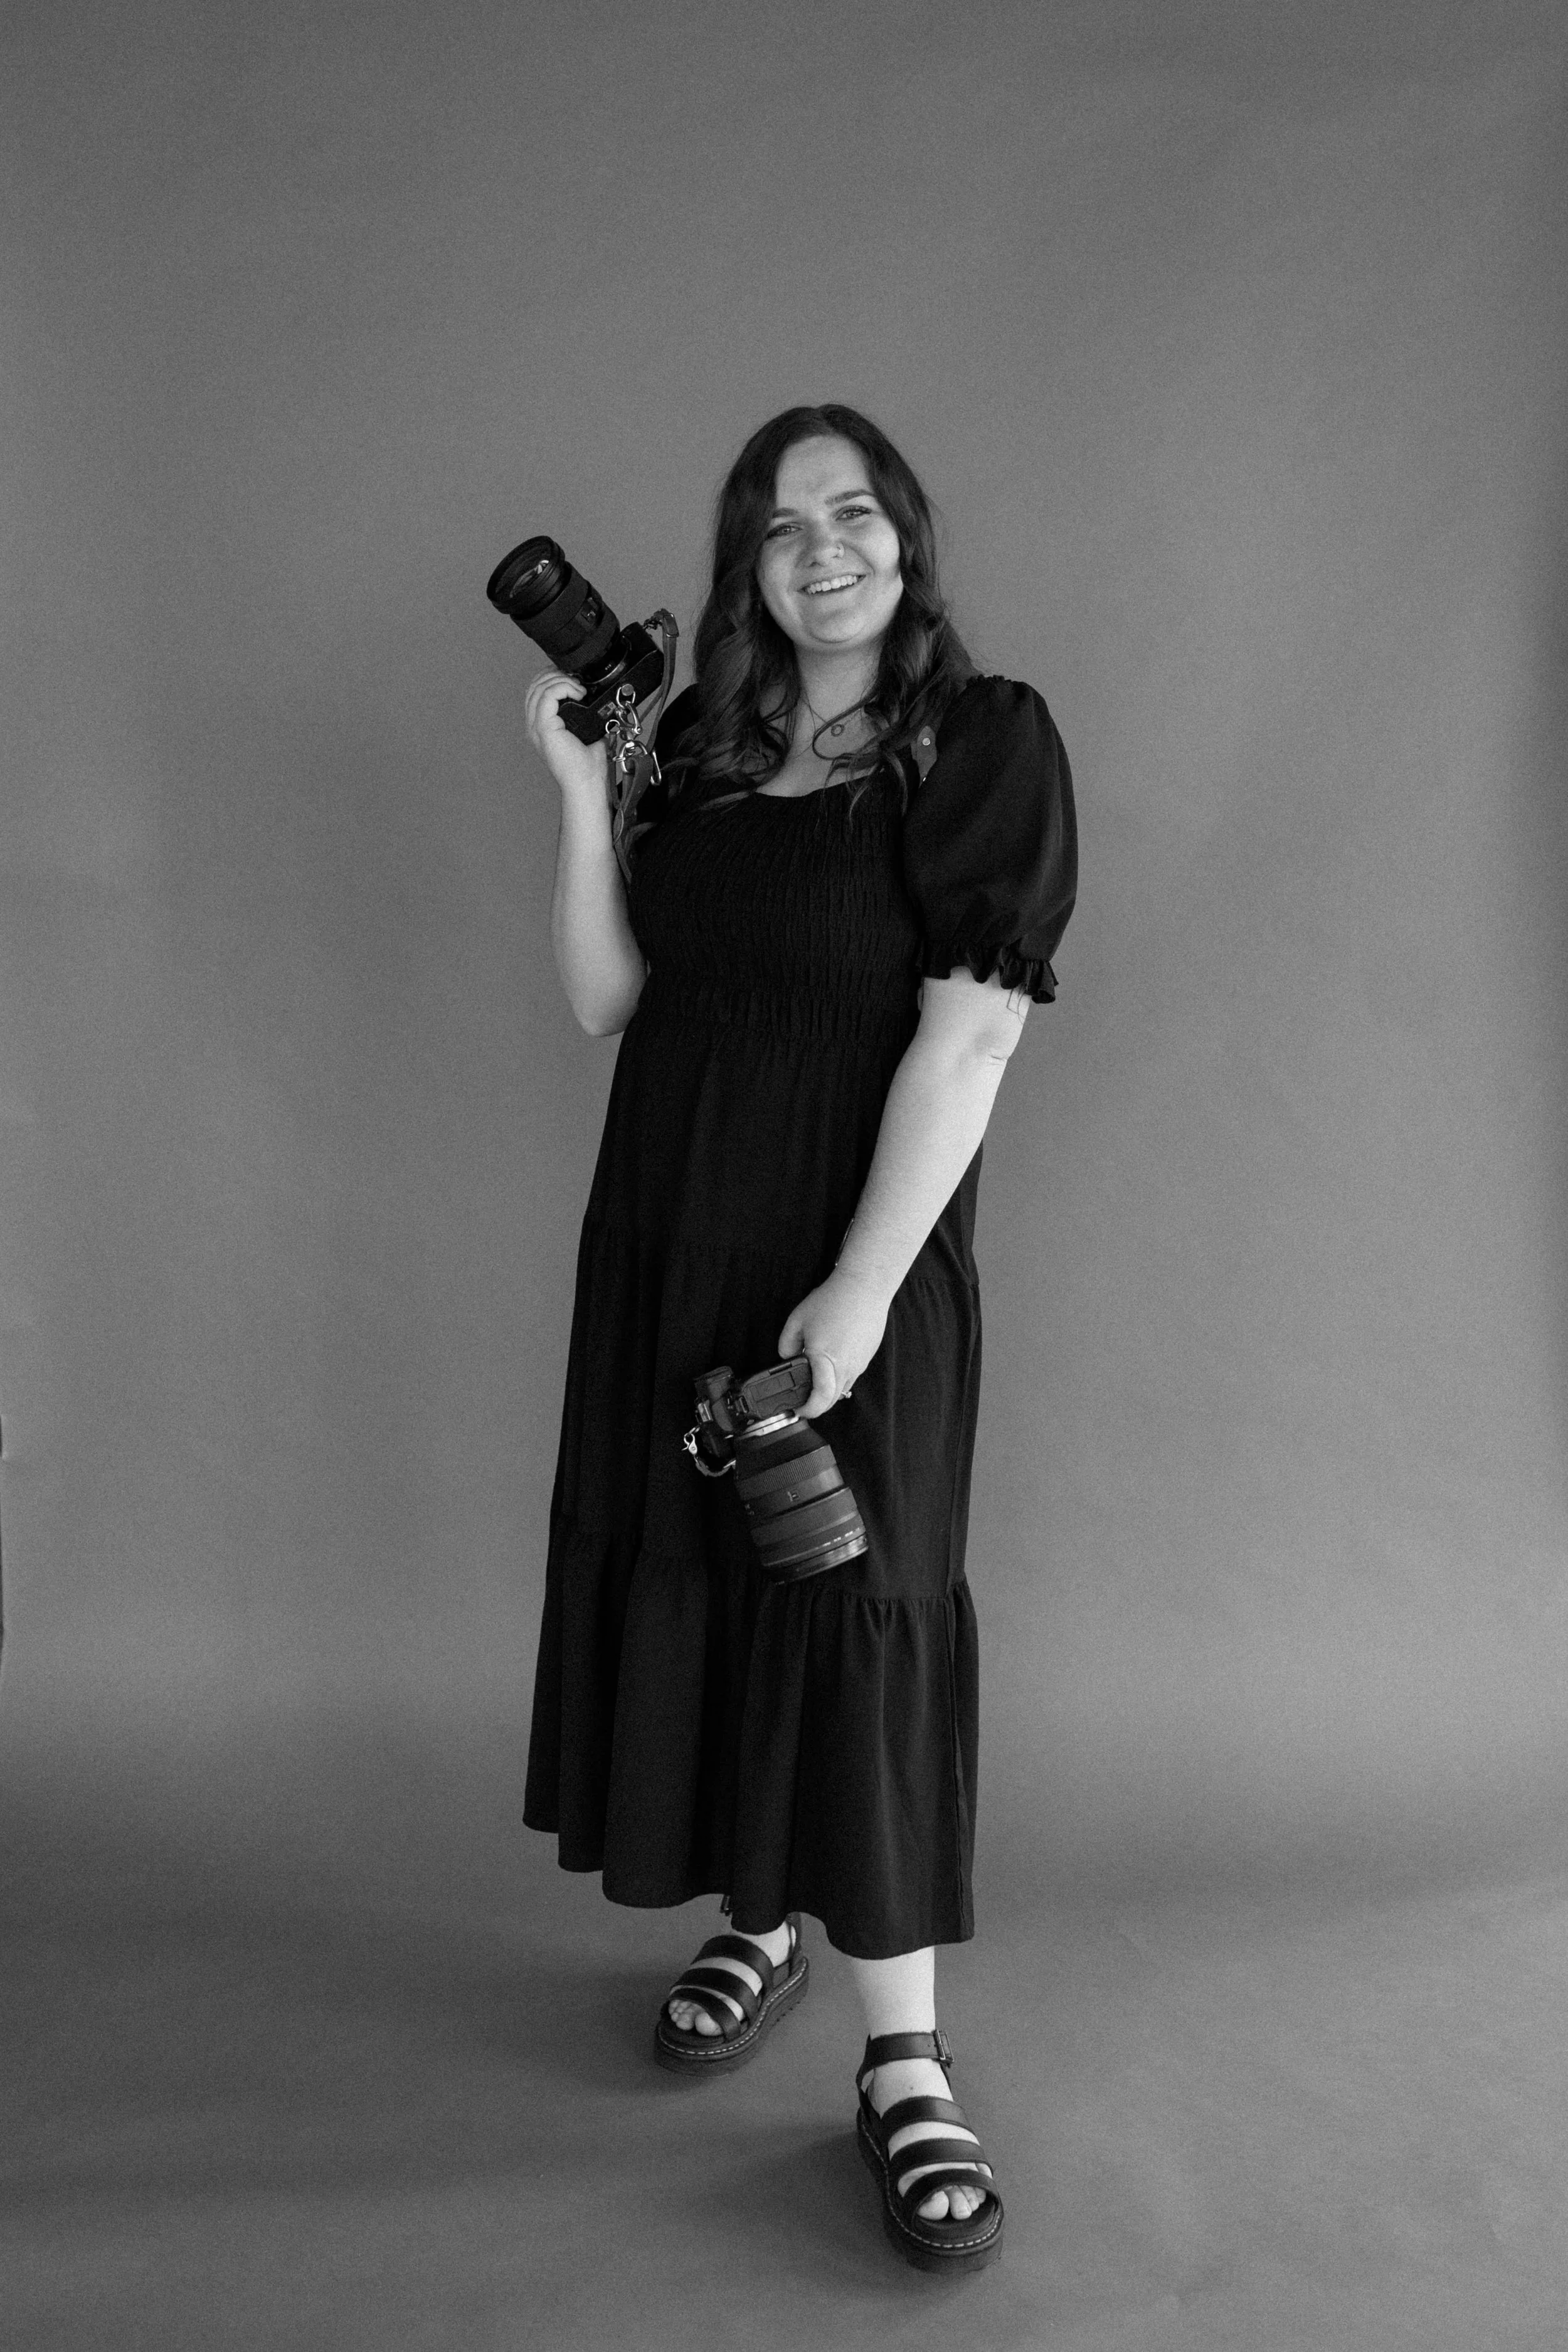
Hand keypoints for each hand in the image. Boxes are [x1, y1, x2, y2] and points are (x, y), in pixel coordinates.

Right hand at [524, 668, 608, 800]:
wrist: (587, 781)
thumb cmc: (587, 764)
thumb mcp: (587, 730)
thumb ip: (584, 713)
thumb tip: (594, 696)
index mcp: (541, 725)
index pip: (537, 690)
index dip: (553, 676)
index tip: (574, 678)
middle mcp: (534, 724)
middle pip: (535, 685)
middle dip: (555, 674)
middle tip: (576, 679)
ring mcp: (536, 726)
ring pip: (540, 687)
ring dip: (562, 680)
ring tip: (579, 688)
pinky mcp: (543, 728)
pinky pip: (548, 695)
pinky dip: (563, 687)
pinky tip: (578, 693)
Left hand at [777, 1271, 888, 1420]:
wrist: (865, 1287)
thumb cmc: (833, 1300)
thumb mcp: (798, 1319)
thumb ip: (786, 1343)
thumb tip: (787, 1358)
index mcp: (826, 1360)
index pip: (820, 1399)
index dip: (807, 1410)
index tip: (797, 1409)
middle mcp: (846, 1367)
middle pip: (832, 1401)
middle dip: (816, 1405)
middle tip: (802, 1400)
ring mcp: (859, 1364)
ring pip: (842, 1389)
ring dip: (828, 1391)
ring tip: (814, 1379)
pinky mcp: (866, 1357)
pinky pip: (851, 1375)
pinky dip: (838, 1377)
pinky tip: (831, 1361)